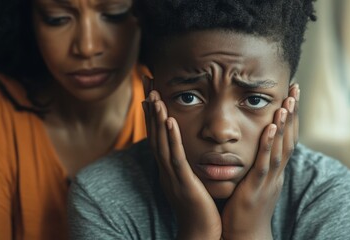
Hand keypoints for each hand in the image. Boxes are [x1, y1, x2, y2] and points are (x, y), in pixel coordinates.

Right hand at [142, 77, 221, 239]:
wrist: (201, 234)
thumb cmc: (199, 207)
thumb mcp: (190, 180)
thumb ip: (186, 163)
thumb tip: (186, 148)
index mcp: (168, 167)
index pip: (157, 135)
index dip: (152, 113)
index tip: (150, 91)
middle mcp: (165, 169)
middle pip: (155, 134)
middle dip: (150, 108)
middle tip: (147, 83)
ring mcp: (172, 176)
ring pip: (162, 143)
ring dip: (156, 119)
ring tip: (154, 96)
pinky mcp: (183, 184)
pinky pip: (176, 158)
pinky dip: (171, 139)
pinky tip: (169, 121)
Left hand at [221, 84, 299, 239]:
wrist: (245, 235)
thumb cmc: (245, 207)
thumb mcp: (253, 181)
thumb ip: (255, 163)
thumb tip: (254, 145)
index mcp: (273, 170)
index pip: (286, 138)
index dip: (290, 117)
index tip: (290, 95)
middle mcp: (275, 172)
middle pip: (289, 138)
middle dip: (293, 113)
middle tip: (295, 89)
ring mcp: (268, 180)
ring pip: (280, 148)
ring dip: (285, 125)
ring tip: (287, 102)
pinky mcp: (256, 187)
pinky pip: (265, 163)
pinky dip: (269, 144)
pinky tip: (271, 128)